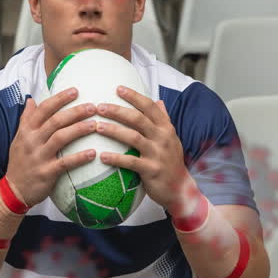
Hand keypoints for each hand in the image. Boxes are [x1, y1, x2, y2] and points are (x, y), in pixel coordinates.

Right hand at [5, 88, 99, 206]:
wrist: (13, 190)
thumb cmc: (20, 162)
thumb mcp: (19, 138)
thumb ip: (26, 119)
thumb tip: (31, 100)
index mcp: (27, 130)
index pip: (43, 109)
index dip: (59, 99)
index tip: (75, 90)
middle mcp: (32, 140)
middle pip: (55, 121)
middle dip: (75, 112)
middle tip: (92, 106)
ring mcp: (39, 157)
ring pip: (60, 138)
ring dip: (79, 129)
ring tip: (95, 125)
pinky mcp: (46, 172)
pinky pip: (65, 163)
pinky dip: (79, 157)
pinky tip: (92, 153)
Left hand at [92, 86, 191, 209]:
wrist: (180, 189)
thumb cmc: (171, 161)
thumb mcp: (171, 138)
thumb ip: (163, 119)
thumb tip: (159, 100)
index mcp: (166, 128)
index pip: (150, 107)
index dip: (134, 96)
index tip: (118, 88)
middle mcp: (163, 138)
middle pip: (138, 119)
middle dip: (118, 111)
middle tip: (99, 107)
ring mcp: (158, 154)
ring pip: (133, 137)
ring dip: (113, 131)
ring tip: (97, 127)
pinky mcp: (152, 170)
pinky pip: (131, 162)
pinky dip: (116, 159)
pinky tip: (102, 156)